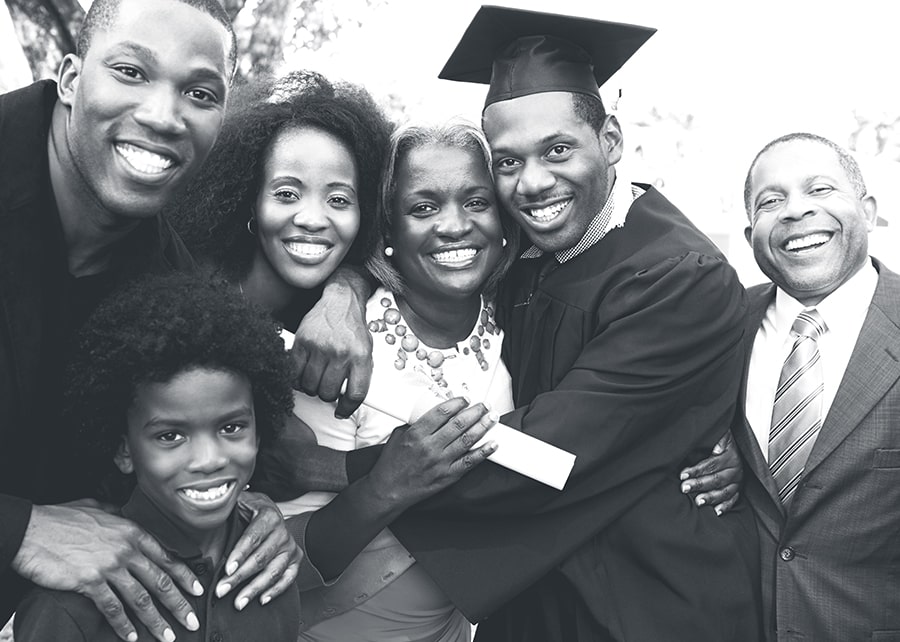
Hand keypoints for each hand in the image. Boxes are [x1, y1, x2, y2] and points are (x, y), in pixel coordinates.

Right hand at [11, 502, 201, 641]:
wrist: (32, 529)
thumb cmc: (62, 519)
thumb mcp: (98, 509)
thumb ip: (117, 516)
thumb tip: (124, 516)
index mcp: (132, 532)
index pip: (167, 558)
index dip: (185, 576)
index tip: (197, 590)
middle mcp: (126, 550)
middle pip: (161, 581)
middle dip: (179, 604)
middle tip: (192, 621)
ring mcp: (109, 566)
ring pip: (141, 598)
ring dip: (157, 621)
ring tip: (168, 636)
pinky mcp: (90, 581)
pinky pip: (112, 608)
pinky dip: (123, 625)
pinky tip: (131, 637)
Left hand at [217, 492, 301, 609]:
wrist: (269, 511)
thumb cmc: (249, 509)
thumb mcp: (239, 501)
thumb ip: (227, 506)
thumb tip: (209, 511)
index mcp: (269, 516)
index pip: (253, 537)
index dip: (239, 554)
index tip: (227, 570)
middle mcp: (282, 532)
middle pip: (261, 558)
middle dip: (240, 577)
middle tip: (221, 590)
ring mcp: (289, 547)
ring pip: (273, 571)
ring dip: (255, 589)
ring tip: (238, 602)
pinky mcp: (295, 559)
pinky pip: (288, 578)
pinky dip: (276, 590)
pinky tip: (262, 600)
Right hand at [292, 268, 372, 417]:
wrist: (341, 300)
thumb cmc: (353, 329)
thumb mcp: (366, 350)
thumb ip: (359, 374)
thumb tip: (348, 401)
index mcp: (361, 356)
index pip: (355, 394)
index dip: (347, 408)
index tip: (341, 411)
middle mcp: (341, 352)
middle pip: (329, 393)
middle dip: (327, 395)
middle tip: (328, 387)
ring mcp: (320, 347)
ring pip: (310, 386)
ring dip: (312, 388)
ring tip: (316, 378)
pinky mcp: (303, 342)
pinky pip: (294, 373)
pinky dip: (297, 379)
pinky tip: (303, 373)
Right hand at [367, 397, 498, 511]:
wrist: (388, 490)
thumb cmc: (391, 465)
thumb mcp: (398, 436)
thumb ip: (416, 423)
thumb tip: (434, 412)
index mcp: (416, 434)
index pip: (442, 412)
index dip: (457, 403)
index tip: (465, 399)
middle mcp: (430, 447)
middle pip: (458, 424)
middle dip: (475, 412)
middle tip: (484, 405)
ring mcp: (440, 462)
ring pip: (467, 440)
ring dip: (483, 427)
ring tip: (492, 418)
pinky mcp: (447, 476)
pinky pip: (469, 462)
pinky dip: (483, 452)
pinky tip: (493, 444)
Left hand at [679, 431, 742, 514]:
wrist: (737, 446)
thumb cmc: (721, 441)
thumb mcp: (721, 435)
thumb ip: (715, 437)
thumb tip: (708, 441)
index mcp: (730, 455)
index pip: (711, 464)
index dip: (696, 470)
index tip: (683, 474)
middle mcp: (736, 469)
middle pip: (717, 479)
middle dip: (699, 484)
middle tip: (685, 488)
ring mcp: (738, 481)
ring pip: (725, 491)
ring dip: (711, 497)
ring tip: (698, 501)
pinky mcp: (738, 490)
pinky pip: (733, 500)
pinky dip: (725, 506)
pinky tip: (716, 511)